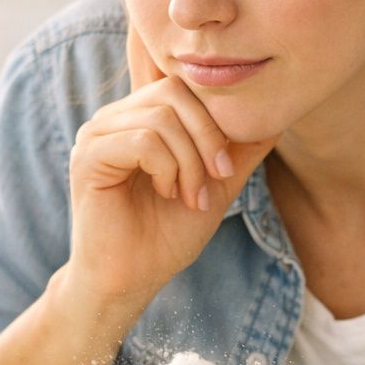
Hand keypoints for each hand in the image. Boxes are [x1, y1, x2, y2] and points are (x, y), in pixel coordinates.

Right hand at [65, 25, 276, 303]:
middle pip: (175, 92)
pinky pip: (142, 141)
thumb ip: (239, 150)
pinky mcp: (88, 157)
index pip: (182, 83)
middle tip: (217, 178)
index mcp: (140, 118)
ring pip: (161, 118)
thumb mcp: (216, 185)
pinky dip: (167, 169)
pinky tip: (167, 194)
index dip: (214, 115)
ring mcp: (97, 134)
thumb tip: (276, 116)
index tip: (227, 165)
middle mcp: (115, 117)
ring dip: (190, 162)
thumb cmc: (166, 237)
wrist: (131, 280)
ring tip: (191, 196)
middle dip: (208, 137)